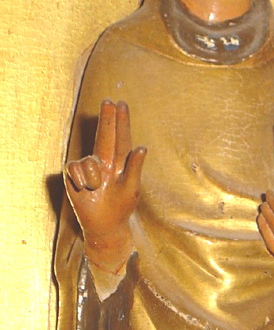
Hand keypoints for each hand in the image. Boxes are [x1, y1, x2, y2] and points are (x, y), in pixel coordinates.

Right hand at [64, 100, 145, 272]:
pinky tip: (86, 190)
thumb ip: (136, 168)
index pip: (122, 137)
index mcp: (122, 161)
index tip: (121, 103)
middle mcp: (106, 160)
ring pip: (89, 159)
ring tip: (97, 189)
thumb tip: (141, 148)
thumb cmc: (121, 207)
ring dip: (93, 175)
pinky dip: (82, 180)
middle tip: (108, 101)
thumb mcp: (132, 189)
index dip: (121, 121)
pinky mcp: (75, 175)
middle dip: (107, 118)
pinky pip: (76, 168)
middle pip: (105, 135)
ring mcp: (90, 167)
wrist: (103, 227)